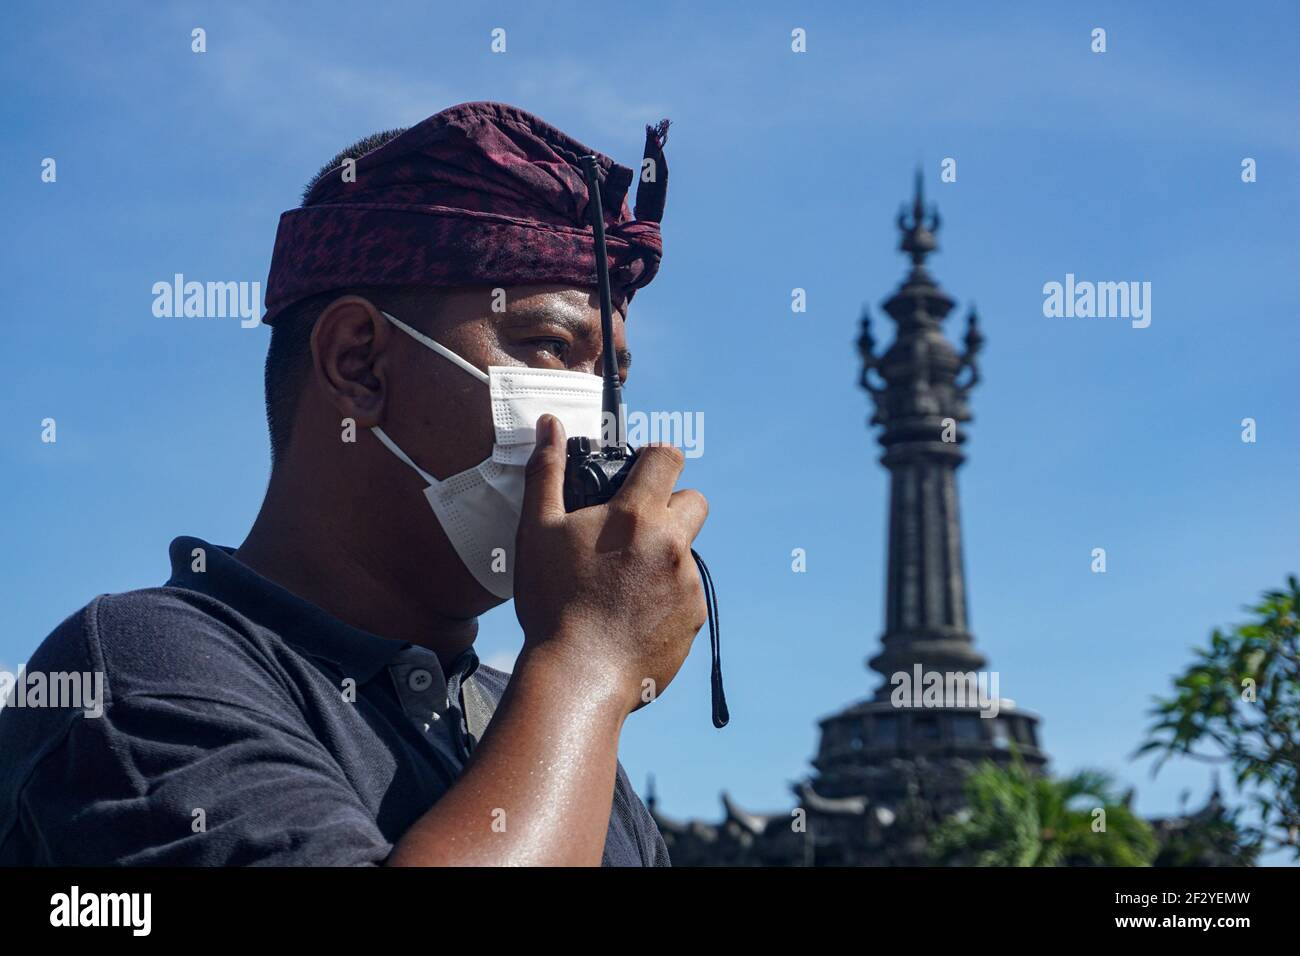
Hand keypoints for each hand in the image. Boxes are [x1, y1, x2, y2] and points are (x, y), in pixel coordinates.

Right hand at [513, 414, 708, 715]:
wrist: (577, 677)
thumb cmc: (552, 602)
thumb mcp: (537, 531)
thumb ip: (546, 472)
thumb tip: (549, 425)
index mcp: (636, 515)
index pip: (668, 458)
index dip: (655, 458)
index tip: (639, 472)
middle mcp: (672, 543)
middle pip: (694, 501)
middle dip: (671, 506)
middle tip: (634, 530)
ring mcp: (688, 582)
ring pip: (687, 550)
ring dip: (665, 555)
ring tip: (624, 582)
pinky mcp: (696, 617)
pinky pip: (688, 592)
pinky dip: (667, 596)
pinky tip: (633, 614)